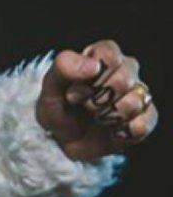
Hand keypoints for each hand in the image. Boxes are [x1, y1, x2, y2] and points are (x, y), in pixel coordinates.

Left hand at [36, 40, 157, 161]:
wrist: (65, 143)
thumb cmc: (59, 109)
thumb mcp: (50, 88)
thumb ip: (64, 68)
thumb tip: (93, 65)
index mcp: (100, 57)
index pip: (109, 53)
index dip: (91, 75)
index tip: (73, 93)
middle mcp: (124, 71)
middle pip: (123, 78)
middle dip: (97, 99)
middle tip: (84, 107)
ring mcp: (138, 94)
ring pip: (135, 102)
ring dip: (109, 116)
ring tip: (97, 119)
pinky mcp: (146, 118)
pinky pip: (142, 124)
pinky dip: (122, 132)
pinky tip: (111, 131)